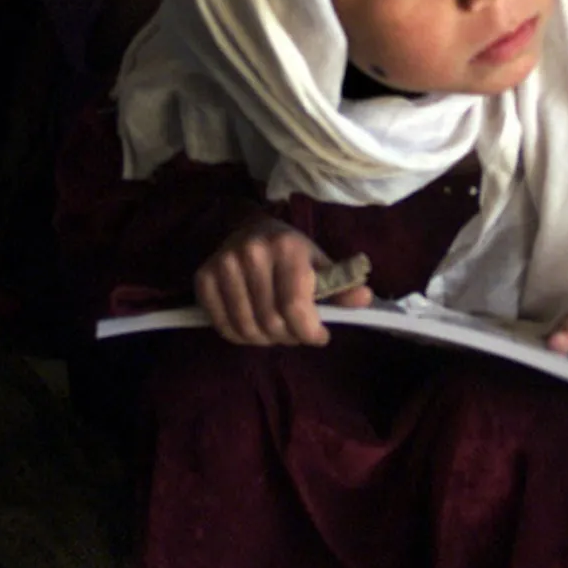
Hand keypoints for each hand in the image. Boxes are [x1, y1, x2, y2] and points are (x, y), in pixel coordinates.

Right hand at [194, 219, 371, 346]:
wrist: (247, 227)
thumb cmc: (290, 251)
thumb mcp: (319, 262)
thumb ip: (341, 285)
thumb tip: (364, 299)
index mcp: (286, 247)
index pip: (295, 307)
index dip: (309, 332)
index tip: (320, 337)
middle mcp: (252, 253)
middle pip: (271, 322)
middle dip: (290, 337)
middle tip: (296, 333)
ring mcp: (223, 265)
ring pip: (247, 329)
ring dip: (265, 340)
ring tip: (276, 330)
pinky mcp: (203, 277)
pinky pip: (222, 326)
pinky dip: (240, 336)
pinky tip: (253, 327)